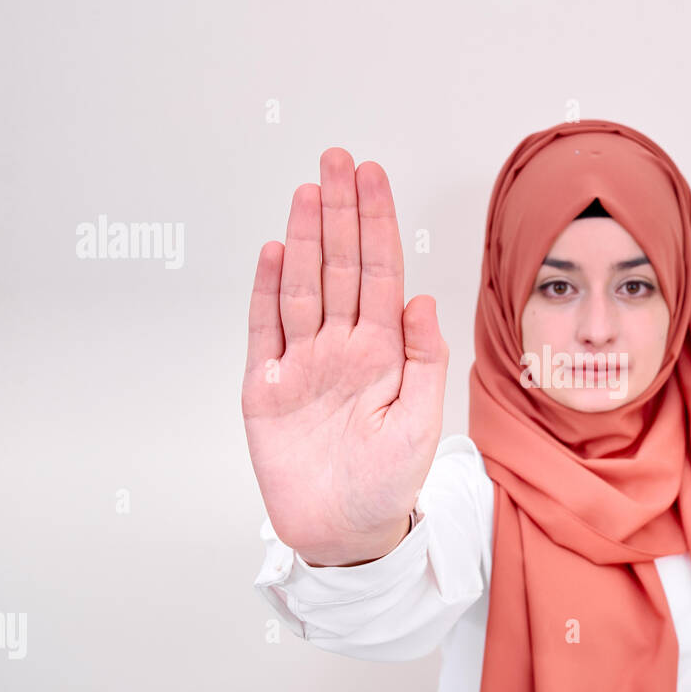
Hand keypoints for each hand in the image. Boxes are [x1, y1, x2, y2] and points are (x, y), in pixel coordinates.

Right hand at [241, 149, 448, 565]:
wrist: (342, 533)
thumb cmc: (389, 483)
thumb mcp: (422, 423)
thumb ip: (425, 360)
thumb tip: (424, 300)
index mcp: (383, 352)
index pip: (380, 273)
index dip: (376, 223)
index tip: (373, 177)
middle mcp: (342, 347)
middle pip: (339, 265)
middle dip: (340, 211)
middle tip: (338, 158)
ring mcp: (302, 363)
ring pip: (303, 286)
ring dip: (304, 237)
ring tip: (309, 191)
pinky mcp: (265, 387)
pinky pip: (265, 328)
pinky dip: (266, 289)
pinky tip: (272, 249)